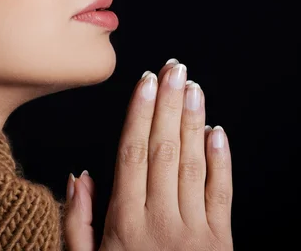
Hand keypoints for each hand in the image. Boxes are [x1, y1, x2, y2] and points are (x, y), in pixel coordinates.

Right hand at [64, 59, 232, 250]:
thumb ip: (78, 222)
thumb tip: (79, 176)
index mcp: (124, 224)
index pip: (132, 154)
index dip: (139, 114)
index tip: (145, 83)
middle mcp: (160, 221)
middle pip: (164, 150)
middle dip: (168, 104)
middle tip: (173, 68)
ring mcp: (194, 231)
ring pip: (193, 164)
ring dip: (193, 121)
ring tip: (193, 87)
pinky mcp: (221, 241)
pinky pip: (223, 193)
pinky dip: (221, 160)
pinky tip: (218, 132)